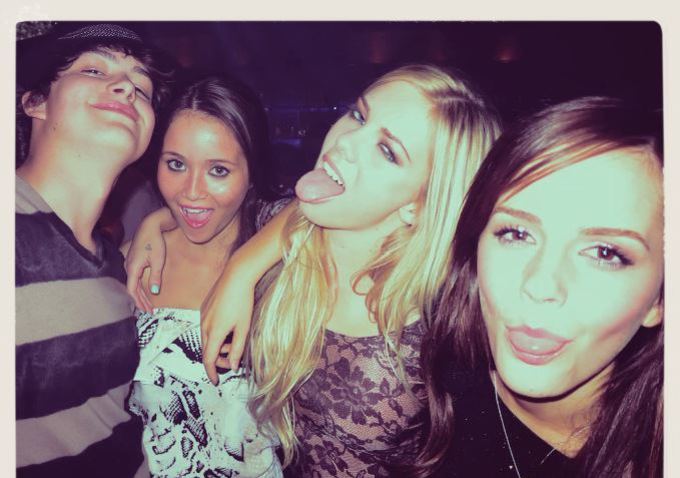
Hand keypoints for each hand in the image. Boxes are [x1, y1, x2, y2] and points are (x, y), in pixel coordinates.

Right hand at [124, 209, 172, 311]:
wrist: (150, 226)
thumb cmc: (155, 241)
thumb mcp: (158, 260)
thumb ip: (155, 277)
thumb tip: (154, 292)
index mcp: (132, 268)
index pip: (132, 290)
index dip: (138, 301)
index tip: (146, 310)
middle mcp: (128, 267)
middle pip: (132, 289)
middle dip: (140, 301)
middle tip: (149, 311)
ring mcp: (129, 264)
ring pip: (133, 284)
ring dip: (140, 295)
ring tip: (147, 305)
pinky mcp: (132, 261)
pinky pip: (134, 278)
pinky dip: (139, 287)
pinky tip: (143, 292)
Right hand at [200, 269, 254, 383]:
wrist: (236, 276)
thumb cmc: (242, 301)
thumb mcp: (243, 328)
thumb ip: (237, 349)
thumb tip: (231, 366)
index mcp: (214, 332)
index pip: (208, 359)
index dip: (211, 372)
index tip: (216, 381)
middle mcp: (204, 325)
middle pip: (206, 350)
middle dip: (217, 358)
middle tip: (231, 360)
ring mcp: (202, 315)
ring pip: (206, 338)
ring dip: (217, 345)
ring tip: (232, 341)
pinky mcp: (204, 307)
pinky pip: (206, 326)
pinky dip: (215, 334)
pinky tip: (227, 328)